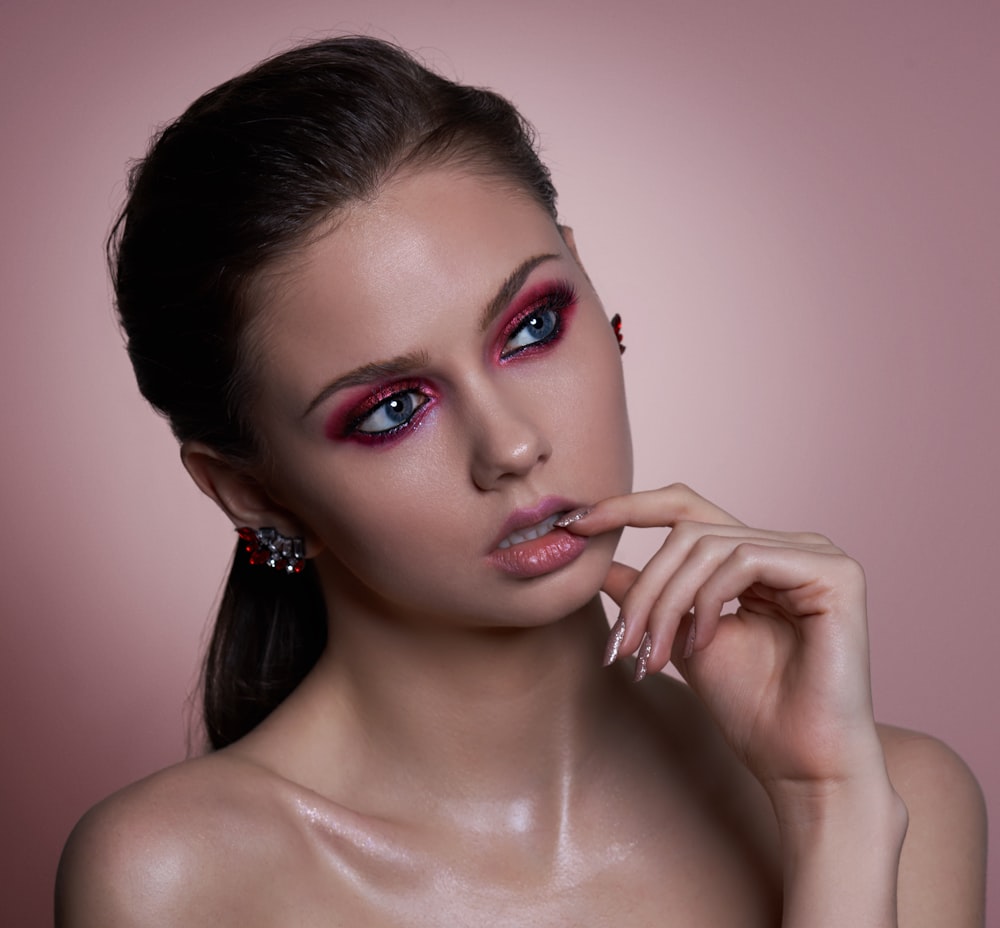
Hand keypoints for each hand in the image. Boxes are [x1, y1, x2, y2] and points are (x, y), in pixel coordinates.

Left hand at [561, 484, 886, 799]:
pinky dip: (708, 600)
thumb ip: (650, 596)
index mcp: (759, 556)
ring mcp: (816, 555)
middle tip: (624, 641)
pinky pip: (744, 560)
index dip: (628, 507)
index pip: (687, 509)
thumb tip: (599, 562)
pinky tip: (701, 641)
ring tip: (656, 653)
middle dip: (647, 586)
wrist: (797, 765)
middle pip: (689, 531)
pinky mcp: (834, 573)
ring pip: (709, 545)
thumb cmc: (749, 708)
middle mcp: (790, 546)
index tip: (575, 523)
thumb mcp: (681, 638)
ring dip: (668, 601)